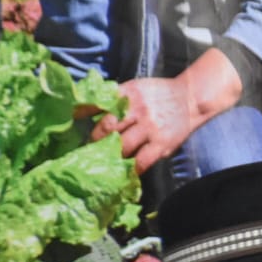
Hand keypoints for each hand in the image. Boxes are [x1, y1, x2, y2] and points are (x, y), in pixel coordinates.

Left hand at [93, 48, 242, 172]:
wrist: (191, 98)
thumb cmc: (160, 94)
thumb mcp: (135, 88)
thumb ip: (113, 98)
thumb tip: (83, 109)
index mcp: (128, 93)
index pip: (99, 103)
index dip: (81, 114)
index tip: (70, 124)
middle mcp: (137, 110)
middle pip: (108, 127)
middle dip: (95, 140)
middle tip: (86, 149)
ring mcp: (150, 128)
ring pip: (122, 145)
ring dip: (110, 155)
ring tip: (102, 162)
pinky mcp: (162, 143)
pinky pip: (142, 160)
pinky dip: (132, 168)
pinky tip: (126, 172)